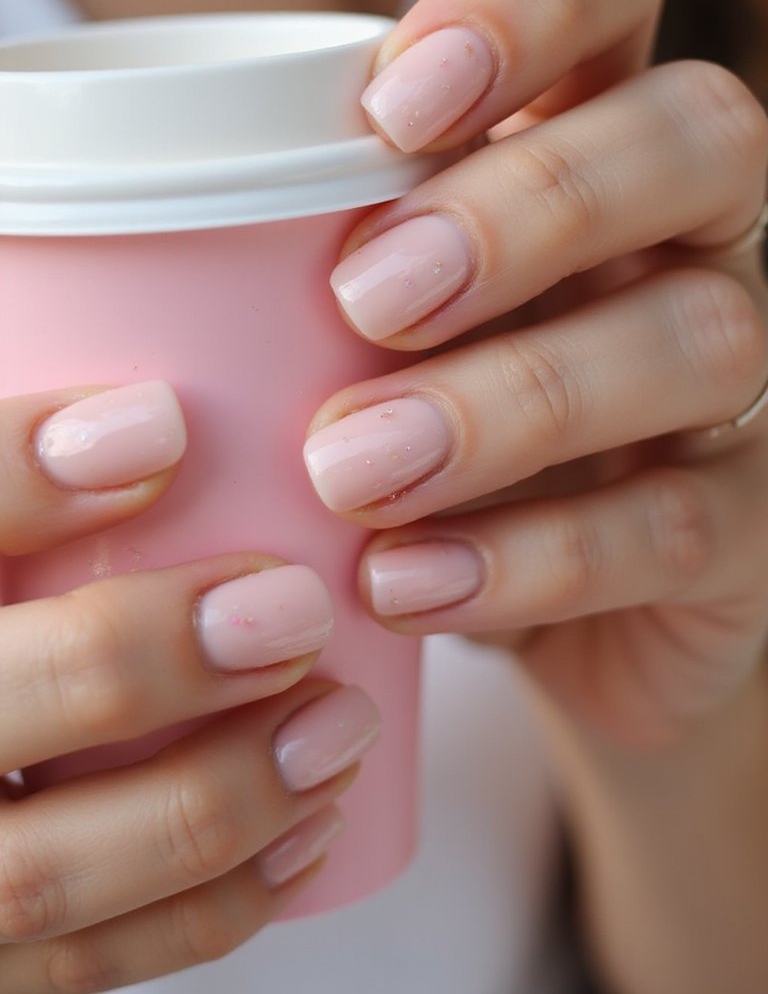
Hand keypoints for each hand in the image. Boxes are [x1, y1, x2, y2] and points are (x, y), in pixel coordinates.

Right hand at [0, 383, 378, 991]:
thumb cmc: (10, 584)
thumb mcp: (3, 522)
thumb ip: (39, 459)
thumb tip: (179, 380)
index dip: (10, 470)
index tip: (163, 424)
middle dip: (135, 659)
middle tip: (292, 607)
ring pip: (34, 873)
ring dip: (208, 801)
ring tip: (338, 727)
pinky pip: (78, 967)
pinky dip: (205, 910)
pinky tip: (308, 834)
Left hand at [303, 0, 767, 748]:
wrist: (534, 600)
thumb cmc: (416, 407)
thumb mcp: (364, 303)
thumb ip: (308, 244)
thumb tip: (146, 230)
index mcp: (592, 126)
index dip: (528, 2)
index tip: (393, 102)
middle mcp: (696, 227)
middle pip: (696, 136)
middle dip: (529, 204)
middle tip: (365, 297)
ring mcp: (742, 374)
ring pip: (701, 334)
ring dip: (514, 399)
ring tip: (350, 468)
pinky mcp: (748, 525)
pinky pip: (680, 524)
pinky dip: (534, 557)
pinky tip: (404, 582)